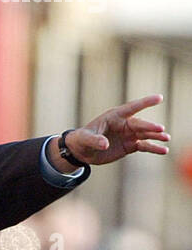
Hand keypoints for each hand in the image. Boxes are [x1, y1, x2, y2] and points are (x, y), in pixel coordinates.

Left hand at [53, 94, 169, 168]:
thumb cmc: (82, 139)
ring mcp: (128, 135)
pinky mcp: (129, 146)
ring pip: (145, 134)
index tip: (159, 98)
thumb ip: (95, 140)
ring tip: (166, 138)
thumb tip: (105, 144)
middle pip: (140, 124)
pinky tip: (163, 151)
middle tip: (160, 129)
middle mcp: (124, 124)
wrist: (82, 151)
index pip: (132, 108)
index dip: (145, 103)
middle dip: (150, 126)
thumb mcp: (86, 139)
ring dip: (156, 136)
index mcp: (115, 116)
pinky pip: (144, 146)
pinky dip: (153, 148)